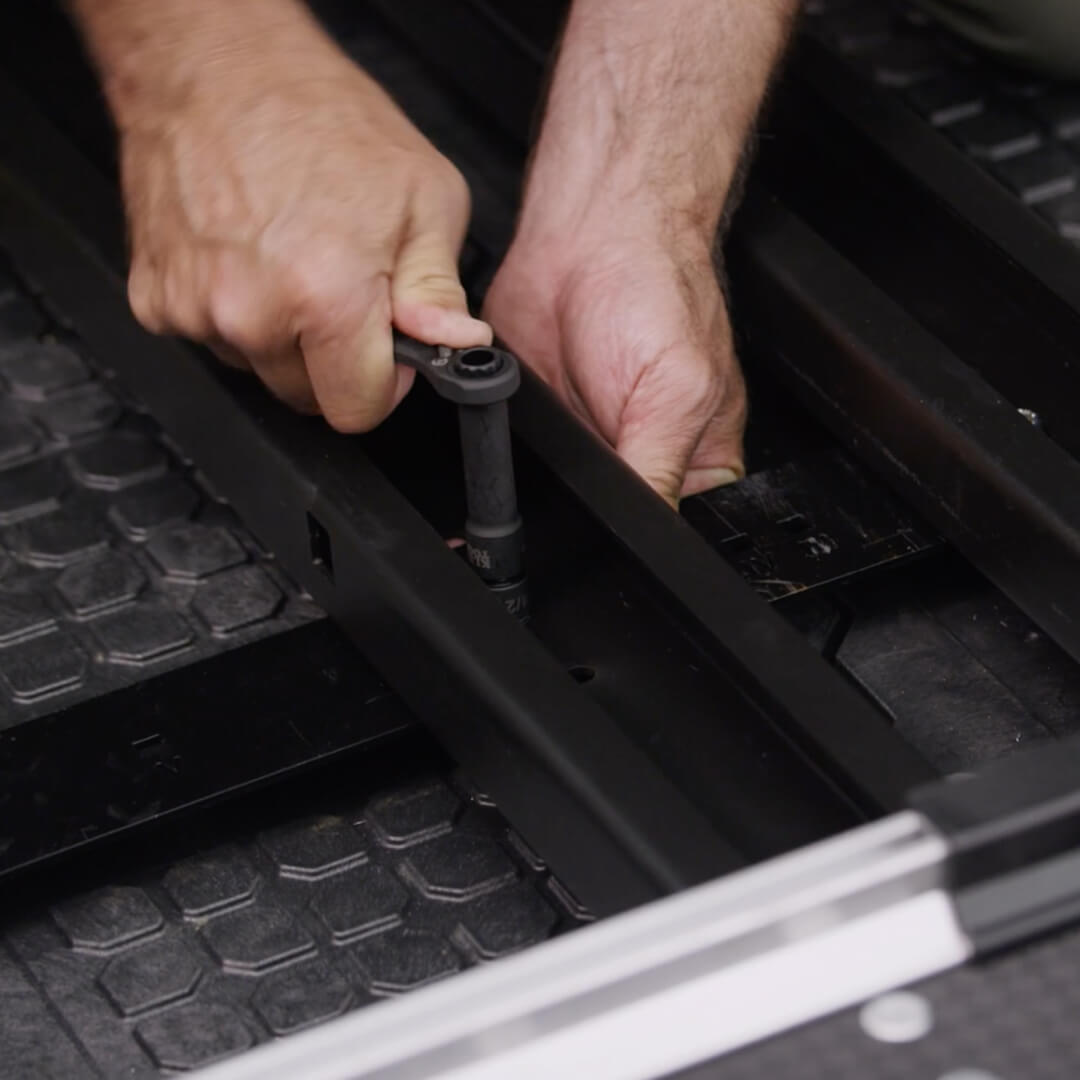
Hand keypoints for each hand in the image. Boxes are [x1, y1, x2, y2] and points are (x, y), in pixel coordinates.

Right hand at [118, 35, 489, 429]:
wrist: (213, 62)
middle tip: (341, 288)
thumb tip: (456, 341)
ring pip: (260, 369)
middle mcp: (252, 314)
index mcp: (325, 298)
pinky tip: (248, 255)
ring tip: (291, 257)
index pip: (359, 411)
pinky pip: (214, 340)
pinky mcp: (156, 301)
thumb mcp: (423, 196)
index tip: (385, 349)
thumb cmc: (315, 114)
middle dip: (334, 360)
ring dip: (282, 335)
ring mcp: (196, 312)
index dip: (383, 383)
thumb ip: (440, 290)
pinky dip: (235, 312)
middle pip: (308, 398)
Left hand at [485, 225, 746, 506]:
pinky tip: (523, 422)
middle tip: (584, 443)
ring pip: (555, 496)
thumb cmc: (653, 289)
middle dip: (584, 503)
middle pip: (607, 518)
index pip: (665, 528)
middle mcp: (642, 456)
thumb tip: (644, 532)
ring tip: (560, 417)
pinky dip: (503, 455)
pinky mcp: (541, 425)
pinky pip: (515, 461)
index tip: (613, 498)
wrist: (587, 234)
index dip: (637, 531)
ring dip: (541, 479)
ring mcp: (588, 444)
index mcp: (696, 462)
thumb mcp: (677, 393)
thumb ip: (659, 471)